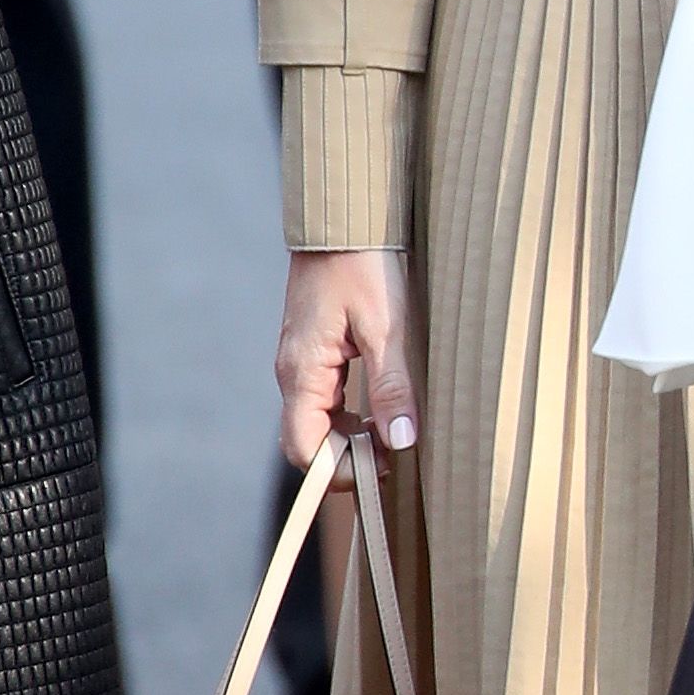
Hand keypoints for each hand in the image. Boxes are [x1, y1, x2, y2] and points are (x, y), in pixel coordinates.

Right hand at [276, 250, 418, 466]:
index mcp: (303, 372)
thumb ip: (392, 387)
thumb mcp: (387, 328)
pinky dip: (348, 416)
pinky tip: (379, 409)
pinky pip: (323, 400)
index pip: (304, 449)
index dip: (338, 472)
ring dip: (350, 438)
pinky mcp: (313, 353)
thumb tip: (400, 441)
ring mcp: (300, 363)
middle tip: (394, 455)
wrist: (344, 222)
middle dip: (346, 459)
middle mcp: (293, 372)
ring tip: (392, 433)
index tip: (380, 470)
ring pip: (317, 422)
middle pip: (308, 442)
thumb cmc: (363, 266)